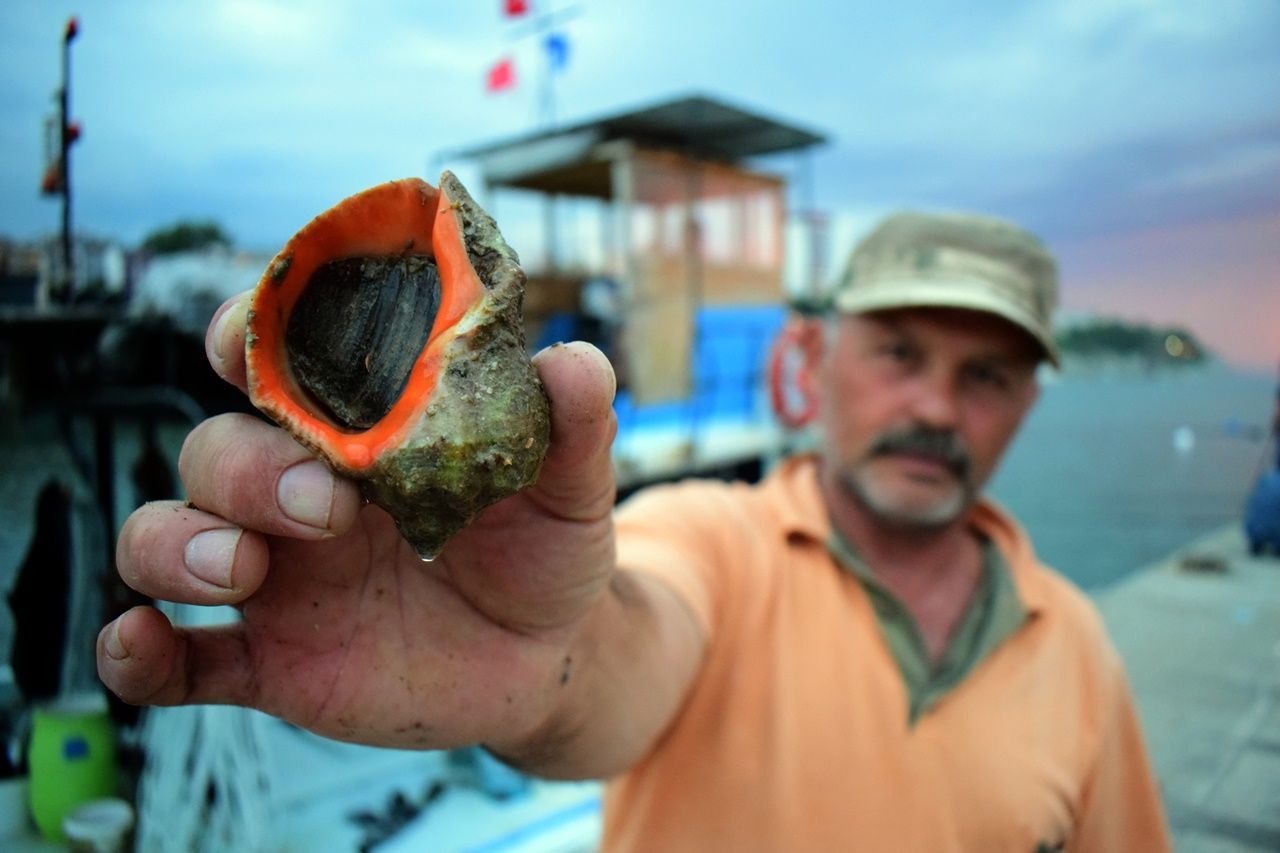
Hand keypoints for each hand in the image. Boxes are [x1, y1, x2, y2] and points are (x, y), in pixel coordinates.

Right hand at [98, 293, 618, 750]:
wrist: (549, 655)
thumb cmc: (544, 549)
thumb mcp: (569, 490)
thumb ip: (572, 427)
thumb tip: (573, 363)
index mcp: (357, 431)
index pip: (272, 361)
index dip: (241, 335)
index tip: (245, 337)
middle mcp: (296, 492)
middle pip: (216, 448)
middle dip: (249, 465)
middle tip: (328, 504)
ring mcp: (274, 578)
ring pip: (168, 536)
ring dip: (177, 542)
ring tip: (243, 568)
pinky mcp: (269, 662)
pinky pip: (176, 662)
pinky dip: (138, 654)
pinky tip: (135, 647)